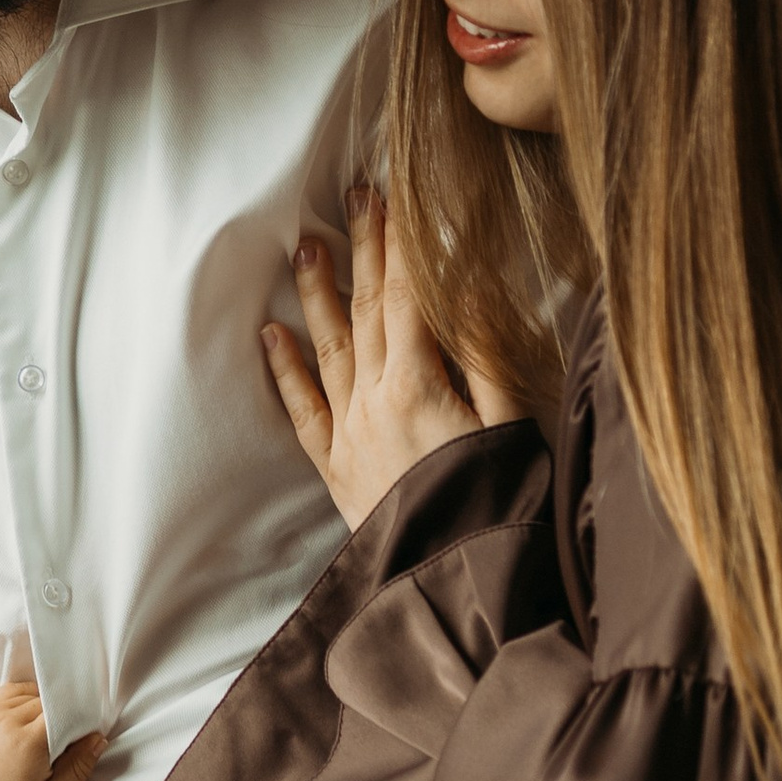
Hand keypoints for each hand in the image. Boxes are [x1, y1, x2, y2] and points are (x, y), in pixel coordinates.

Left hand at [0, 684, 103, 780]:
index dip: (78, 718)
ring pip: (30, 693)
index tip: (84, 734)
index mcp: (26, 742)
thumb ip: (78, 765)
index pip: (63, 710)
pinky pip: (9, 692)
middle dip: (61, 714)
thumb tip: (99, 737)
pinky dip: (24, 698)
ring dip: (42, 706)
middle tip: (64, 741)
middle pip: (47, 701)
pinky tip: (29, 718)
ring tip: (44, 734)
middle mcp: (6, 721)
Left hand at [262, 187, 524, 531]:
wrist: (455, 587)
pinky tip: (271, 334)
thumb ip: (485, 356)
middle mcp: (372, 402)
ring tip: (306, 244)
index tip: (396, 194)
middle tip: (353, 193)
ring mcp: (348, 436)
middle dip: (362, 247)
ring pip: (327, 349)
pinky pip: (302, 411)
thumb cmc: (498, 506)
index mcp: (417, 386)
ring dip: (317, 292)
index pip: (405, 295)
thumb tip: (467, 287)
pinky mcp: (336, 471)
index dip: (400, 241)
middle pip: (366, 309)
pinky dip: (285, 369)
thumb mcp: (510, 424)